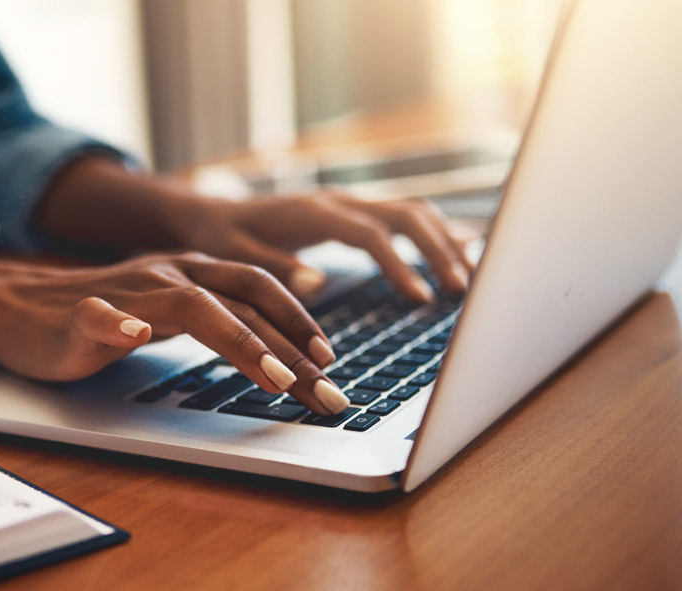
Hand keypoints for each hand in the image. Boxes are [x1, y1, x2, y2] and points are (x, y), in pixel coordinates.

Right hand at [0, 249, 351, 413]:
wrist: (12, 310)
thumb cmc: (91, 320)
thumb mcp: (163, 320)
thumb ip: (213, 325)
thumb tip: (281, 356)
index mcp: (189, 275)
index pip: (260, 293)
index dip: (301, 325)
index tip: (333, 368)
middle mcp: (167, 274)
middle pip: (245, 302)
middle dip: (293, 348)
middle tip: (325, 392)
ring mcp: (126, 291)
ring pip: (194, 306)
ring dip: (241, 342)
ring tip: (275, 378)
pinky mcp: (81, 314)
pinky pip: (102, 315)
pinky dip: (119, 322)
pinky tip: (133, 334)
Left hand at [178, 190, 477, 301]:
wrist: (210, 214)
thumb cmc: (219, 240)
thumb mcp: (235, 256)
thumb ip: (276, 268)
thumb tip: (317, 283)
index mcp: (314, 212)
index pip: (371, 234)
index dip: (400, 264)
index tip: (421, 298)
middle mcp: (338, 201)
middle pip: (405, 214)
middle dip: (438, 249)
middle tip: (461, 289)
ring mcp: (349, 203)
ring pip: (411, 210)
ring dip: (444, 239)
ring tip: (471, 276)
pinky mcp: (353, 211)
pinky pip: (404, 215)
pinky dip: (435, 232)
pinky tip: (462, 250)